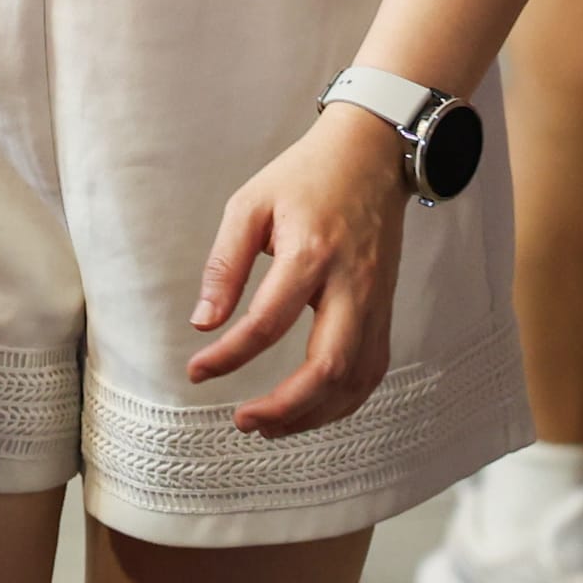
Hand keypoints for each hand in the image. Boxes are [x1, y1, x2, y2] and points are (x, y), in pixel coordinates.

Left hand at [188, 108, 411, 434]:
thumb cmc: (304, 177)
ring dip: (313, 414)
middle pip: (328, 366)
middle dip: (284, 406)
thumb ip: (224, 264)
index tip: (197, 371)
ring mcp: (377, 302)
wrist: (372, 156)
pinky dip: (342, 401)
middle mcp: (353, 285)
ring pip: (356, 379)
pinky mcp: (386, 311)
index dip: (230, 355)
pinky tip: (309, 410)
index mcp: (312, 253)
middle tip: (242, 422)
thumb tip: (203, 323)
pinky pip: (371, 371)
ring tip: (269, 426)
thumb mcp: (249, 204)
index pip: (269, 321)